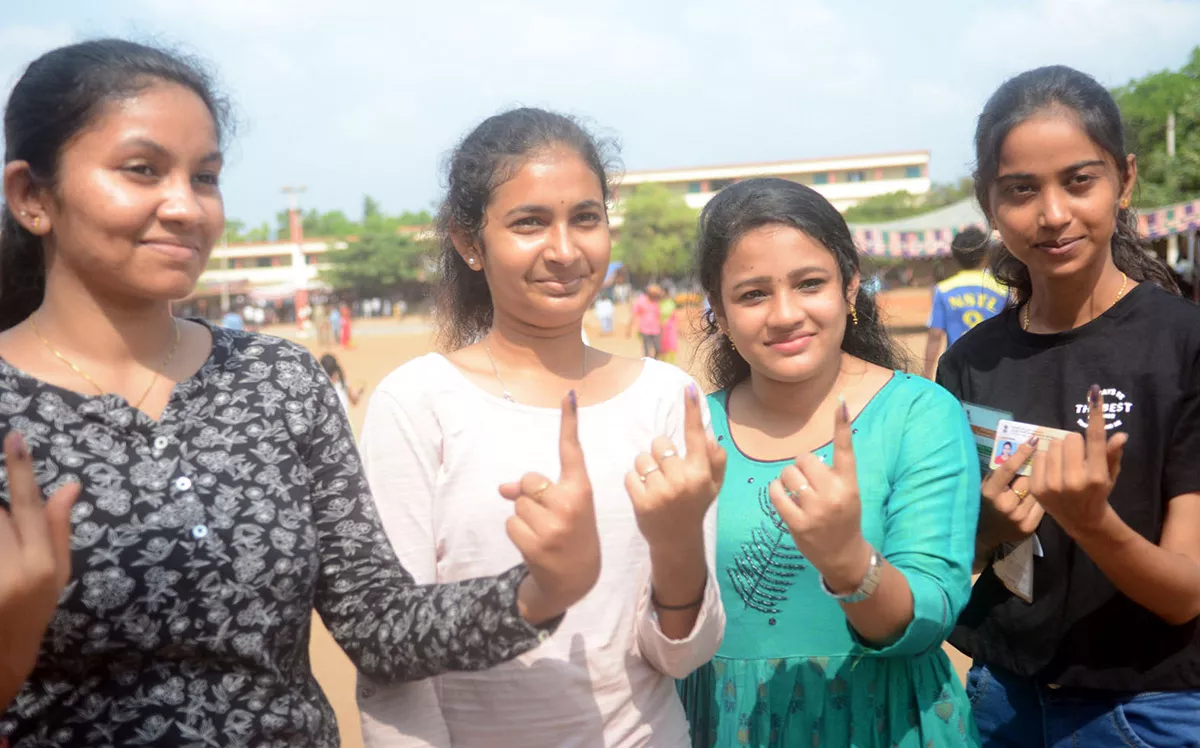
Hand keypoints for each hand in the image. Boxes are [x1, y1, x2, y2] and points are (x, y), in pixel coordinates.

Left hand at [0, 432, 79, 709]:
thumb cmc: (33, 613)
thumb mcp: (58, 574)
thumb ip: (59, 529)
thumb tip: (70, 485)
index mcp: (42, 564)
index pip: (29, 506)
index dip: (20, 470)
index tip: (13, 437)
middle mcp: (12, 569)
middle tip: (8, 544)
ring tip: (6, 555)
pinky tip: (1, 560)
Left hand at [500, 392, 600, 625]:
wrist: (575, 579)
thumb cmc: (569, 533)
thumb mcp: (565, 508)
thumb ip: (540, 490)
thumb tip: (503, 488)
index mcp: (582, 490)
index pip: (572, 451)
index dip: (569, 422)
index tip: (568, 396)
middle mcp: (570, 504)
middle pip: (528, 480)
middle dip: (528, 493)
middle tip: (547, 515)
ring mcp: (553, 526)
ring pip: (516, 503)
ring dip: (523, 515)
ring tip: (543, 531)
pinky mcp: (536, 544)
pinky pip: (510, 523)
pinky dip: (516, 532)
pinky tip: (534, 544)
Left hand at [625, 384, 726, 549]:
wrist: (677, 542)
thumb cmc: (694, 508)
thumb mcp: (712, 486)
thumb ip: (715, 460)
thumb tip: (710, 436)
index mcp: (700, 473)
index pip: (695, 436)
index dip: (691, 411)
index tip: (689, 388)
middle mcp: (682, 480)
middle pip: (660, 444)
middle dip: (660, 455)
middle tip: (666, 474)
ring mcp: (661, 492)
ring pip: (642, 459)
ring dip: (644, 468)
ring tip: (654, 485)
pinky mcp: (641, 501)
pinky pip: (630, 475)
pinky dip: (633, 482)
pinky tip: (644, 495)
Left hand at [768, 398, 870, 592]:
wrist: (843, 555)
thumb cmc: (843, 518)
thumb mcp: (848, 494)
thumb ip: (832, 474)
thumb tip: (806, 457)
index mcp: (849, 484)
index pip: (846, 450)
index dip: (842, 425)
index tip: (841, 402)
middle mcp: (834, 494)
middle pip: (804, 460)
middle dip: (801, 467)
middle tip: (806, 482)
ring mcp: (816, 510)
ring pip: (788, 474)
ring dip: (787, 478)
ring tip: (796, 491)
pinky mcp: (798, 523)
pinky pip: (776, 493)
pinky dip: (776, 491)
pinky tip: (783, 498)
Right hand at [978, 439, 1042, 551]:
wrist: (985, 535)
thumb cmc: (985, 504)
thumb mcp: (985, 486)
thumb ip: (998, 473)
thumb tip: (1017, 451)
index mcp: (990, 492)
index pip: (1008, 469)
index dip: (1021, 453)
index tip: (1033, 440)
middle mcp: (1004, 505)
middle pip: (1027, 480)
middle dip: (1034, 469)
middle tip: (1044, 457)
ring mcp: (1018, 517)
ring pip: (1038, 492)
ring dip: (1042, 484)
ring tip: (1049, 475)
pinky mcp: (1029, 527)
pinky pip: (1042, 506)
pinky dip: (1044, 499)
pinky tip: (1046, 494)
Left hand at [1030, 385, 1126, 536]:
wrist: (1081, 520)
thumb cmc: (1098, 492)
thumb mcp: (1110, 474)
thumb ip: (1112, 454)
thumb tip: (1120, 435)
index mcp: (1096, 476)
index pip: (1096, 439)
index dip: (1095, 415)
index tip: (1095, 394)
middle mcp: (1074, 481)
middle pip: (1069, 438)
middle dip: (1074, 443)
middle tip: (1078, 457)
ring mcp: (1053, 485)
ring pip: (1052, 445)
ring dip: (1059, 451)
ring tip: (1064, 465)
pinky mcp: (1037, 488)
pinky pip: (1038, 456)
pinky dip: (1045, 459)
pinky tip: (1053, 471)